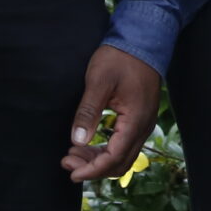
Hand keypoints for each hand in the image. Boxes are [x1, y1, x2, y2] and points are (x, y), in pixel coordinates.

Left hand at [60, 44, 162, 184]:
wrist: (143, 39)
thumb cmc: (120, 57)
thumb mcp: (99, 81)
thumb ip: (88, 112)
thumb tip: (77, 141)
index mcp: (135, 120)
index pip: (114, 158)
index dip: (92, 169)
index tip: (71, 172)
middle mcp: (144, 126)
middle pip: (120, 163)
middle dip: (93, 168)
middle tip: (67, 161)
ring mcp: (144, 122)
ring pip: (122, 155)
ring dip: (98, 160)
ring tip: (73, 154)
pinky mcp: (140, 118)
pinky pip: (125, 144)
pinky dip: (106, 150)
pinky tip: (88, 144)